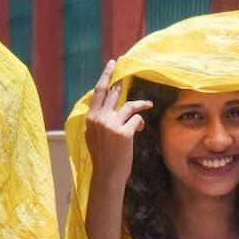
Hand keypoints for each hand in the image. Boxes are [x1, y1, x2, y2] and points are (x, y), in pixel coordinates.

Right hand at [84, 59, 153, 187]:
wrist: (107, 174)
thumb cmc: (103, 156)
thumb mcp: (95, 135)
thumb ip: (101, 120)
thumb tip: (114, 107)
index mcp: (90, 118)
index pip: (98, 92)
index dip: (106, 76)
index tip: (112, 64)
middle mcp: (99, 118)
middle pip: (114, 93)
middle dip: (122, 83)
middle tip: (128, 75)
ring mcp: (111, 125)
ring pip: (129, 106)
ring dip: (140, 105)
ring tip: (148, 104)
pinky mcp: (124, 133)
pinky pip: (137, 120)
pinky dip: (140, 123)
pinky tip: (140, 129)